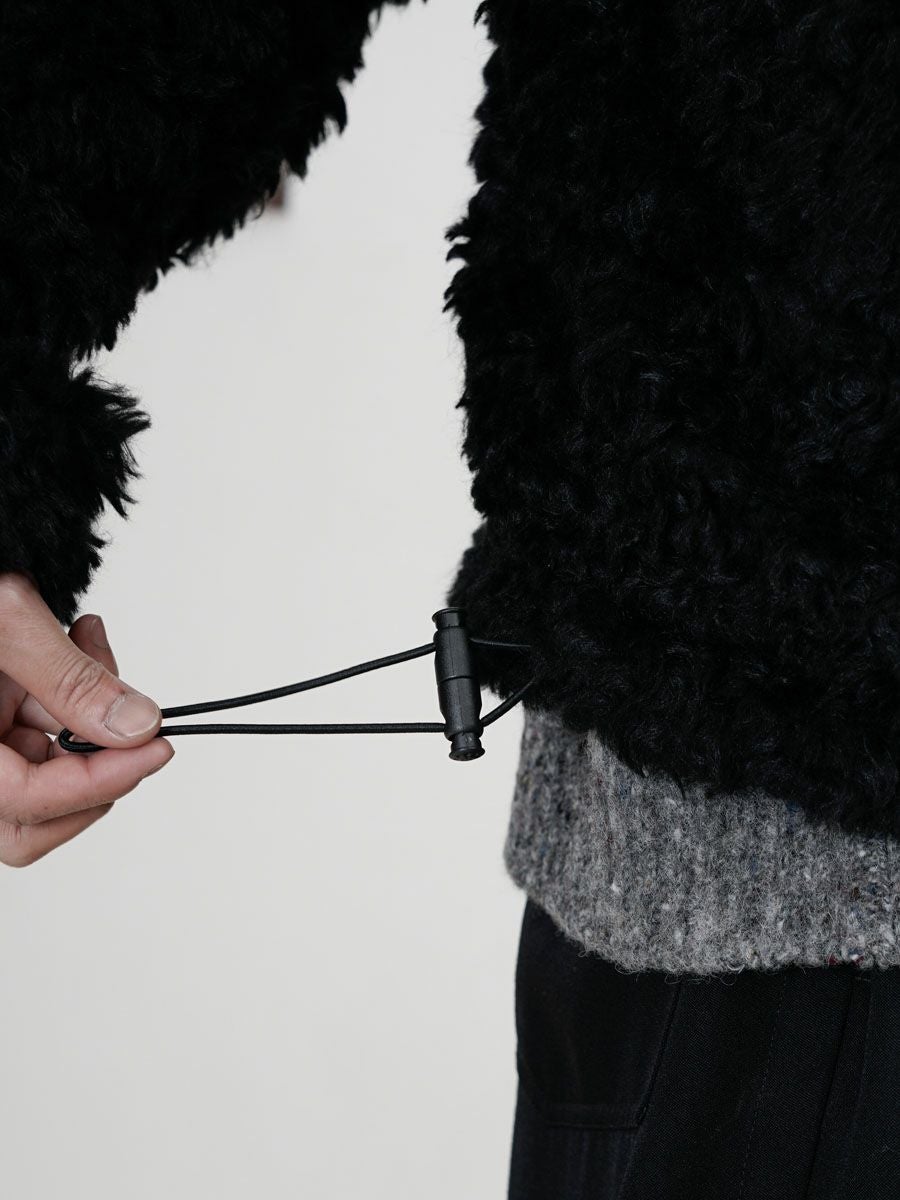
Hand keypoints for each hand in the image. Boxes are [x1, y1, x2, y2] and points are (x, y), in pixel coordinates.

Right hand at [0, 572, 173, 866]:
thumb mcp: (4, 616)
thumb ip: (68, 677)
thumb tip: (136, 726)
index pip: (25, 801)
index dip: (98, 781)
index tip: (158, 747)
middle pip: (29, 817)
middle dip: (93, 773)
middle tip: (137, 730)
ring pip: (46, 766)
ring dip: (88, 713)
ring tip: (90, 640)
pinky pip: (43, 724)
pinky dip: (75, 688)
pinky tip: (80, 635)